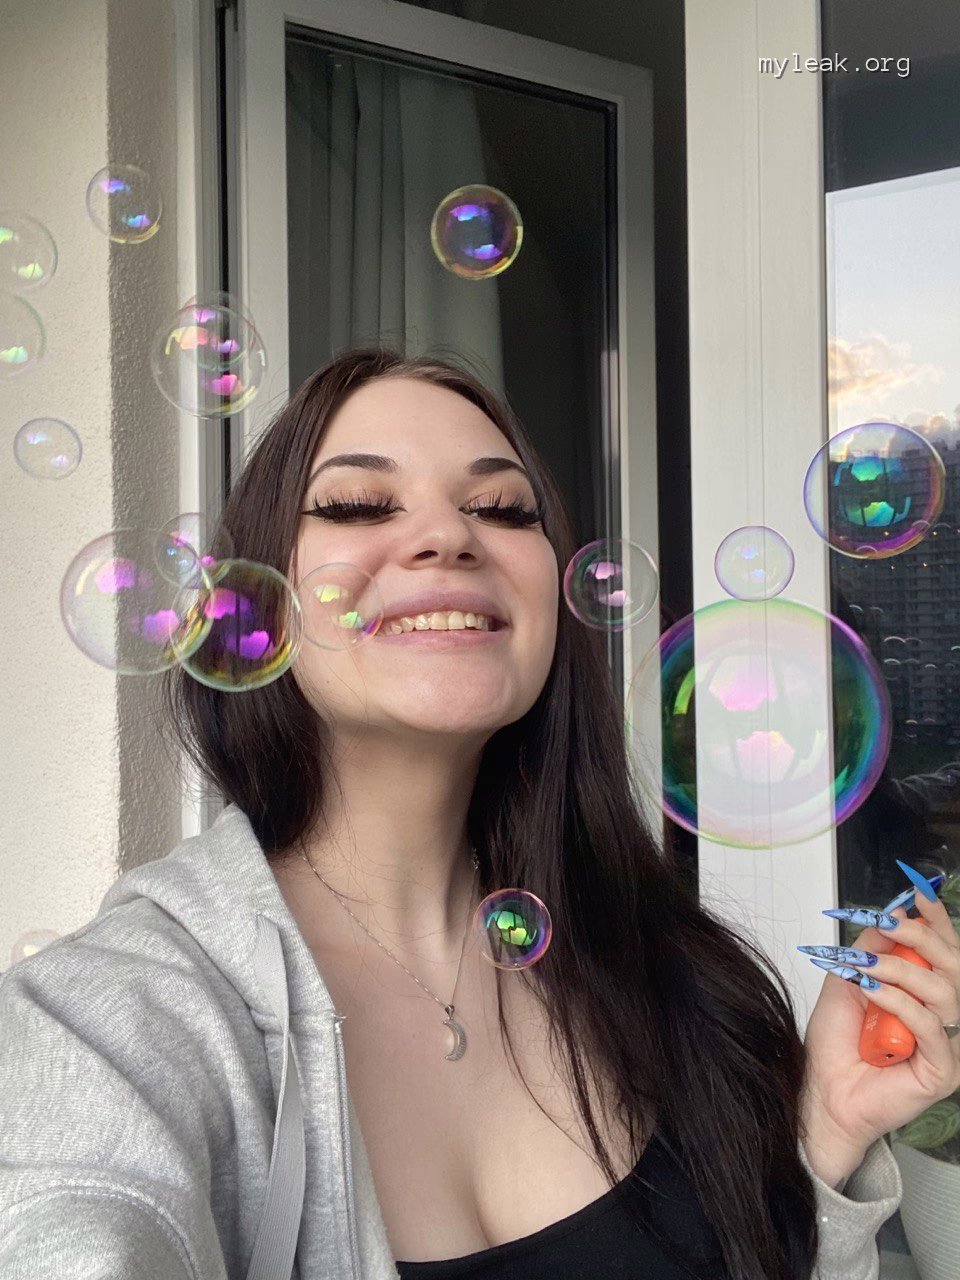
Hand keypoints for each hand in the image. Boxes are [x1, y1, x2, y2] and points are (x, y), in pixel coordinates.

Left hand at [801, 887, 959, 1169]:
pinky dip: (900, 1004)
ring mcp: (948, 1044)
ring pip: (945, 993)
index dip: (936, 922)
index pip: (945, 951)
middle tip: (887, 923)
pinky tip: (873, 995)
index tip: (919, 894)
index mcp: (924, 992)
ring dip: (900, 971)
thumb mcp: (848, 979)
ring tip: (864, 969)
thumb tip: (892, 913)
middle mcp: (942, 1015)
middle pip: (954, 967)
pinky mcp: (943, 1071)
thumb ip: (871, 949)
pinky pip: (931, 1028)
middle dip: (920, 937)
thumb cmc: (836, 1042)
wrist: (821, 1089)